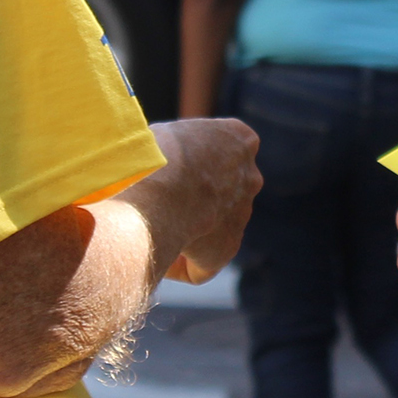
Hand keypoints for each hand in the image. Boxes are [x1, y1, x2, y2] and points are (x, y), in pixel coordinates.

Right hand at [137, 117, 260, 284]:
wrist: (158, 187)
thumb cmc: (150, 153)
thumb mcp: (164, 134)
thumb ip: (173, 146)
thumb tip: (151, 162)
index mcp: (238, 139)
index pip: (218, 154)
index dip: (187, 167)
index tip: (161, 174)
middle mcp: (249, 176)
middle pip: (218, 192)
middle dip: (190, 201)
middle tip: (154, 204)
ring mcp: (242, 214)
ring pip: (211, 227)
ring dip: (183, 230)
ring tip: (148, 228)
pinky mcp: (227, 248)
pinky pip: (202, 262)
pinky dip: (179, 264)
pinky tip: (155, 254)